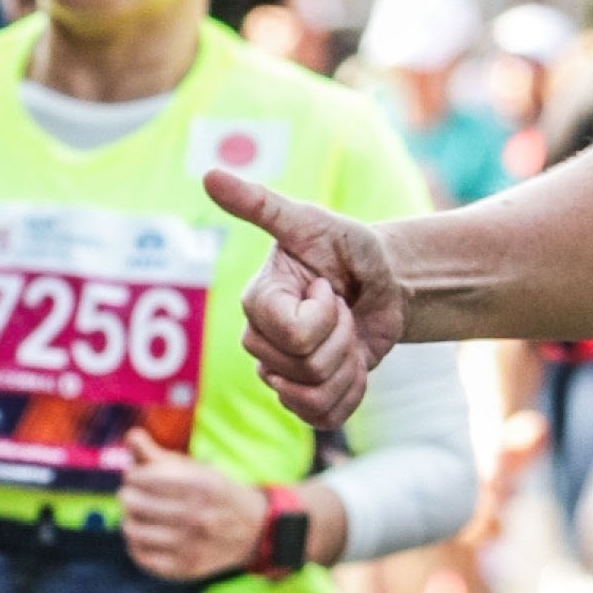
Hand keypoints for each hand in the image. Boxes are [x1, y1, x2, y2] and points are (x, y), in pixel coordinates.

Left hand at [117, 431, 269, 581]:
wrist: (252, 531)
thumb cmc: (214, 494)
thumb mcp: (195, 469)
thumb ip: (159, 454)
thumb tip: (132, 436)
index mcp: (201, 486)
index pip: (140, 478)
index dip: (133, 476)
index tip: (138, 478)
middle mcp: (198, 517)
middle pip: (132, 502)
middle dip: (128, 496)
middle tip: (133, 496)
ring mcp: (191, 546)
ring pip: (133, 530)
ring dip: (129, 520)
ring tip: (136, 516)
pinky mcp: (185, 568)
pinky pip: (142, 556)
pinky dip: (137, 545)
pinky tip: (144, 536)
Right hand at [206, 164, 405, 429]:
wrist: (384, 285)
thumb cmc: (349, 248)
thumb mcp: (312, 221)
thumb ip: (260, 204)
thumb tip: (208, 174)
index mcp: (257, 301)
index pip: (294, 334)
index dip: (326, 316)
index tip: (328, 287)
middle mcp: (260, 340)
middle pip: (304, 369)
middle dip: (341, 339)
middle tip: (342, 309)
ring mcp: (280, 372)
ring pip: (314, 398)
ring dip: (348, 368)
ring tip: (347, 336)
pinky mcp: (304, 397)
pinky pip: (325, 417)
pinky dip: (352, 394)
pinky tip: (353, 365)